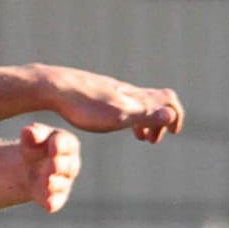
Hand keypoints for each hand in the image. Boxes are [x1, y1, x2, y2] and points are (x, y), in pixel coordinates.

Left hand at [21, 123, 80, 212]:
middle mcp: (70, 164)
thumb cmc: (35, 147)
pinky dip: (53, 203)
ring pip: (62, 184)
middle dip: (59, 165)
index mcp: (67, 145)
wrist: (29, 168)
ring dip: (54, 184)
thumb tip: (28, 131)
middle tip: (52, 166)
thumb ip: (33, 134)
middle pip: (67, 165)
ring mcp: (64, 181)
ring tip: (47, 181)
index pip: (67, 144)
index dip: (61, 144)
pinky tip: (48, 206)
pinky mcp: (55, 197)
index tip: (54, 144)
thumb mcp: (33, 138)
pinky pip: (56, 201)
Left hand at [39, 66, 183, 142]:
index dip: (176, 116)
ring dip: (143, 119)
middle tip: (152, 140)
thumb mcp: (117, 116)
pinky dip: (125, 115)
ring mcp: (110, 90)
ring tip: (138, 136)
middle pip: (155, 100)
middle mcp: (126, 90)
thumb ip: (145, 116)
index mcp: (135, 97)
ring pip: (137, 101)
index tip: (172, 133)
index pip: (168, 100)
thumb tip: (173, 115)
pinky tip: (111, 123)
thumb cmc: (84, 106)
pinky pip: (119, 101)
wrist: (52, 87)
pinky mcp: (95, 91)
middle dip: (160, 120)